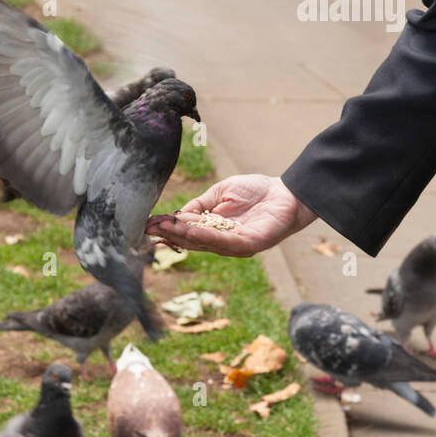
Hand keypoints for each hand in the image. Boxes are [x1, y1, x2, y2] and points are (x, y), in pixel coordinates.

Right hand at [145, 174, 316, 257]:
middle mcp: (223, 241)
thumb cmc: (256, 191)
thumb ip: (200, 204)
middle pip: (192, 240)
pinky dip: (207, 237)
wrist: (288, 192)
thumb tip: (177, 214)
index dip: (168, 227)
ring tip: (166, 229)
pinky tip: (193, 231)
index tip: (147, 223)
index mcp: (215, 229)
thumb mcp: (221, 193)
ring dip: (184, 236)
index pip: (187, 231)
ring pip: (205, 243)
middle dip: (171, 233)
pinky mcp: (250, 244)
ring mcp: (236, 245)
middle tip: (150, 228)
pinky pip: (225, 242)